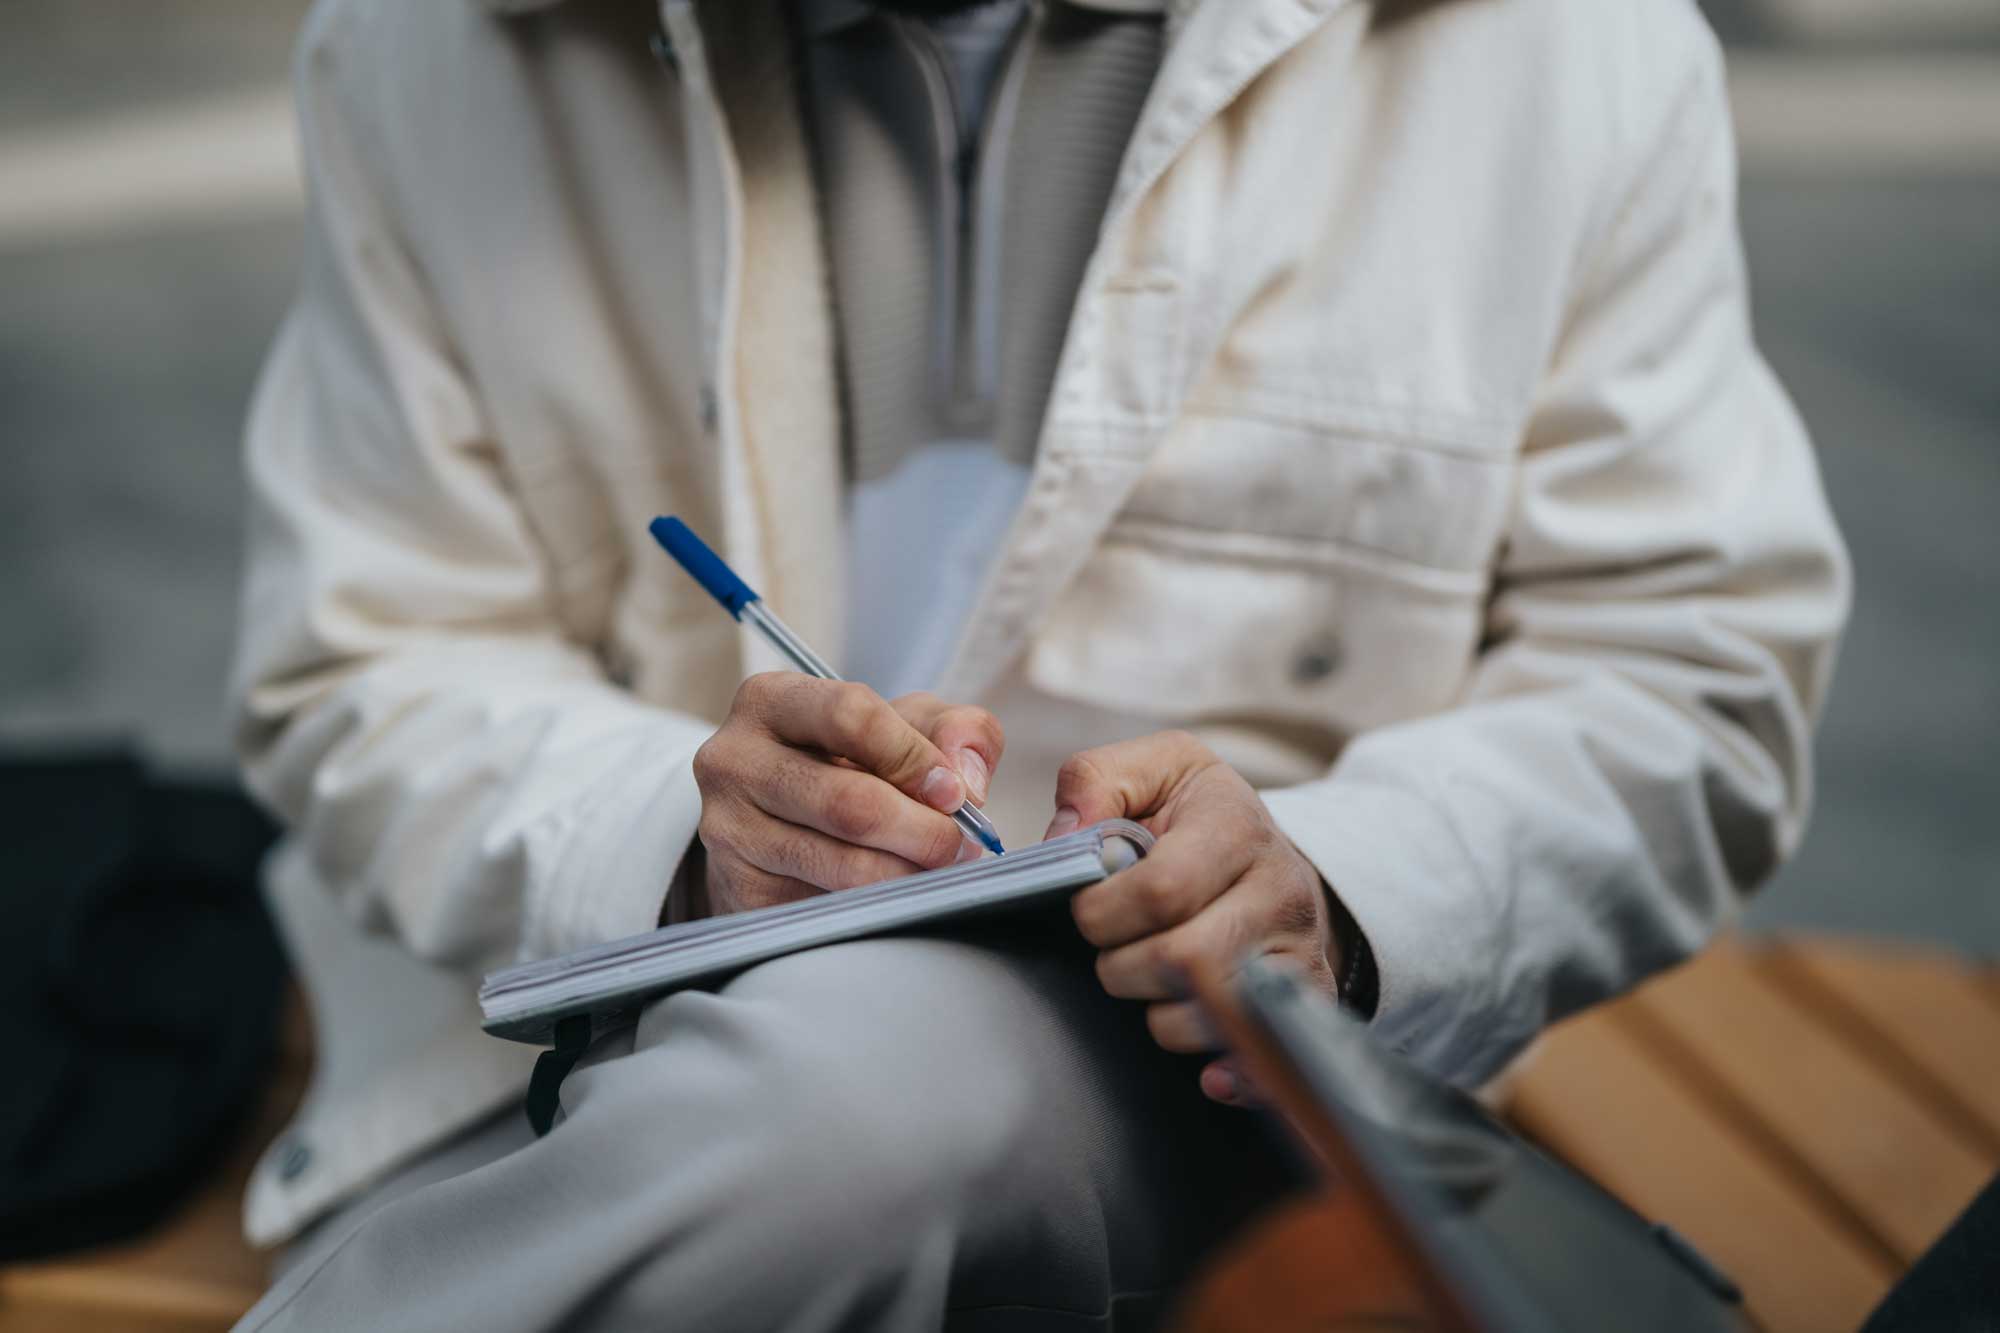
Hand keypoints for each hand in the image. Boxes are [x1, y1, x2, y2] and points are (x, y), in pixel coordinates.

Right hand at [692, 675, 1002, 915]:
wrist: (779, 824)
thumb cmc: (849, 762)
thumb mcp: (902, 726)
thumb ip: (952, 729)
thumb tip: (964, 778)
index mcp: (770, 700)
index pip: (851, 716)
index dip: (913, 757)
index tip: (954, 792)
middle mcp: (733, 760)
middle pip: (849, 803)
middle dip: (922, 830)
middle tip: (960, 846)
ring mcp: (728, 829)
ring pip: (840, 865)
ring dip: (906, 875)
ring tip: (937, 870)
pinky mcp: (739, 889)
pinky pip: (824, 906)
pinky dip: (874, 905)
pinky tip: (893, 892)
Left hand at [1049, 731, 1338, 1105]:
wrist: (1271, 850)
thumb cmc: (1197, 814)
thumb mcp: (1152, 769)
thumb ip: (1095, 782)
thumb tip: (1064, 839)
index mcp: (1235, 825)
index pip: (1160, 890)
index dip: (1103, 912)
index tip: (1089, 909)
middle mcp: (1280, 889)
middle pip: (1184, 961)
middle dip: (1122, 967)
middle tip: (1115, 950)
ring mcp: (1298, 949)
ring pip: (1211, 1016)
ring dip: (1158, 1014)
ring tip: (1153, 979)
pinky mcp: (1308, 998)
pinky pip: (1263, 1061)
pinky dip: (1224, 1071)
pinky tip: (1204, 1063)